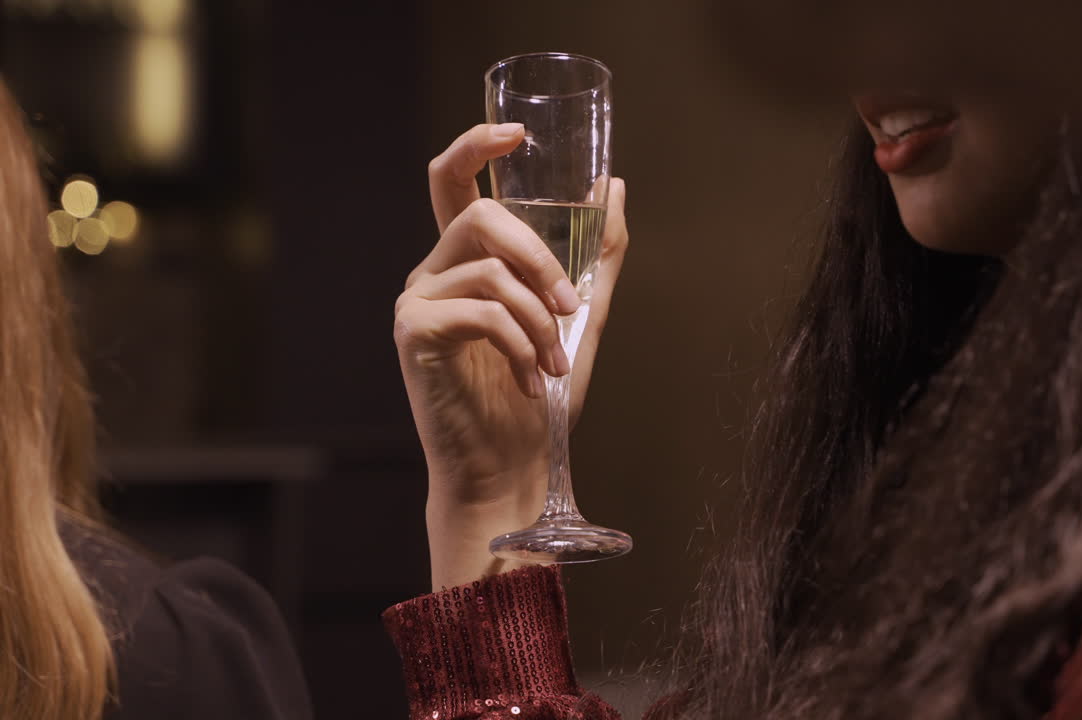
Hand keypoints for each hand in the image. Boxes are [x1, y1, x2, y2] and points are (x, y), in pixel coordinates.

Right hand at [394, 123, 628, 588]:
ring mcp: (417, 302)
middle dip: (538, 254)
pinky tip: (532, 378)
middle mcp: (433, 273)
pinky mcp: (414, 334)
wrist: (510, 471)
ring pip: (487, 265)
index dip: (478, 146)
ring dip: (539, 314)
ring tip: (555, 360)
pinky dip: (521, 342)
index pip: (453, 182)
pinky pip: (480, 309)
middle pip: (477, 213)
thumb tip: (613, 185)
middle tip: (571, 304)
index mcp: (467, 263)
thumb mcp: (581, 319)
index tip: (519, 134)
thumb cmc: (539, 401)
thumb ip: (596, 257)